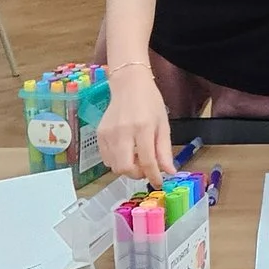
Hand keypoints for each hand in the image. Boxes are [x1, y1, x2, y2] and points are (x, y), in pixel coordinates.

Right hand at [99, 71, 171, 186]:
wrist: (129, 85)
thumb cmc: (149, 103)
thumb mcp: (163, 125)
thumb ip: (164, 150)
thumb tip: (169, 171)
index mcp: (142, 128)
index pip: (147, 161)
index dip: (154, 176)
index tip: (159, 182)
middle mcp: (123, 132)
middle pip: (125, 168)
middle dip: (137, 174)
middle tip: (146, 169)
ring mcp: (108, 133)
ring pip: (114, 166)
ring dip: (127, 168)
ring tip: (136, 158)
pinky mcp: (99, 134)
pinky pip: (106, 158)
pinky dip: (116, 161)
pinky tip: (125, 152)